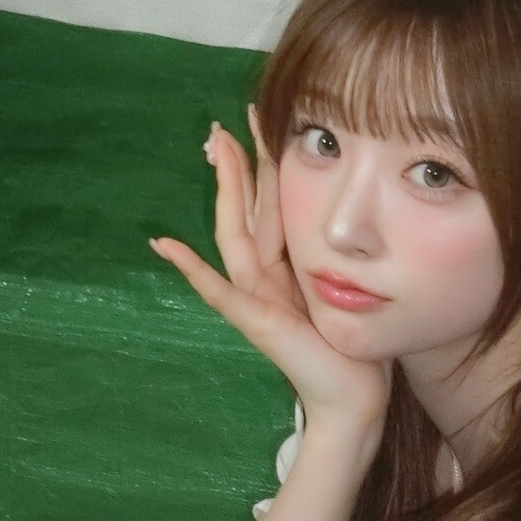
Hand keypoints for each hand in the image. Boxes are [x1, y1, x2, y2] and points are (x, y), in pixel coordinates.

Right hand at [149, 104, 392, 433]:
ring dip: (224, 190)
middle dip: (234, 165)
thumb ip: (330, 259)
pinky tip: (167, 246)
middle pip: (245, 210)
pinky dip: (192, 269)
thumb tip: (346, 221)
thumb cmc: (352, 349)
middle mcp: (264, 277)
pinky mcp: (256, 323)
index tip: (258, 121)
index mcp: (283, 267)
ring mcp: (255, 298)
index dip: (261, 164)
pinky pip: (220, 291)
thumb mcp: (341, 290)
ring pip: (234, 233)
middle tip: (220, 125)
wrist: (353, 398)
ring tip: (211, 151)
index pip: (268, 205)